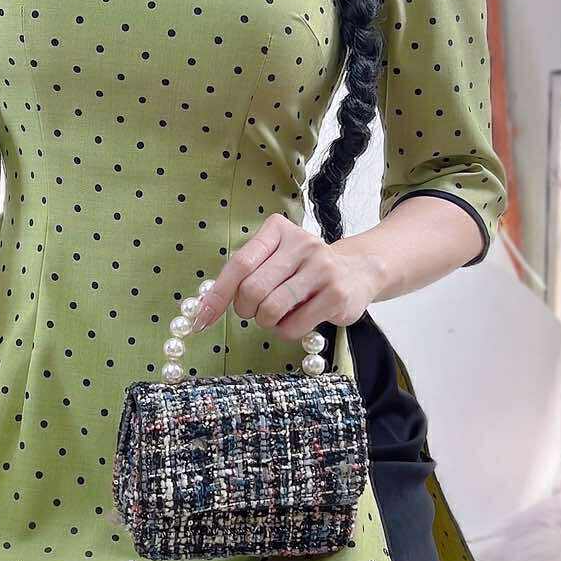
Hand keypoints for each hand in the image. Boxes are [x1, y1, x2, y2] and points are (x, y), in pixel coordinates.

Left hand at [188, 215, 378, 338]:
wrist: (359, 270)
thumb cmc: (303, 268)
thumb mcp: (275, 258)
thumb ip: (245, 273)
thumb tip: (204, 306)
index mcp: (279, 230)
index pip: (240, 263)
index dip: (217, 294)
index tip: (202, 318)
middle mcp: (302, 244)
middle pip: (252, 290)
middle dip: (246, 309)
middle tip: (254, 311)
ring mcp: (322, 269)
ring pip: (271, 310)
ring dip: (266, 321)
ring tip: (278, 314)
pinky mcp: (336, 295)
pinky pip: (292, 326)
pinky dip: (285, 331)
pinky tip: (297, 320)